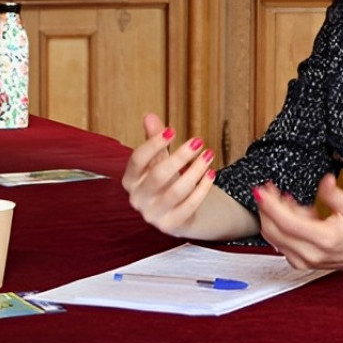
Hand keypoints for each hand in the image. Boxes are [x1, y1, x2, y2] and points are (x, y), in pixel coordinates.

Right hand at [122, 112, 221, 236]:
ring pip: (176, 191)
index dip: (153, 144)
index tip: (172, 130)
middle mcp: (138, 199)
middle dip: (180, 157)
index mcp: (130, 180)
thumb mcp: (160, 160)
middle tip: (199, 141)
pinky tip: (212, 173)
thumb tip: (149, 116)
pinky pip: (189, 206)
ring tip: (209, 154)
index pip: (137, 160)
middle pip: (158, 176)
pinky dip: (202, 189)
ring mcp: (153, 214)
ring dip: (195, 171)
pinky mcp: (170, 226)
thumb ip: (155, 140)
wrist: (178, 212)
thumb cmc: (167, 181)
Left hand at [254, 174, 342, 272]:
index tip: (262, 191)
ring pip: (273, 236)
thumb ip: (335, 194)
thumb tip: (325, 181)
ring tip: (286, 199)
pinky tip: (291, 214)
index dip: (271, 206)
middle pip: (274, 230)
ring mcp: (301, 260)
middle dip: (266, 207)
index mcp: (324, 239)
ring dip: (272, 215)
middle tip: (267, 190)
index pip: (288, 223)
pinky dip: (279, 226)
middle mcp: (310, 253)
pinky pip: (278, 241)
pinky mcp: (296, 262)